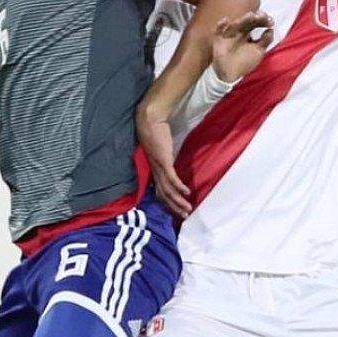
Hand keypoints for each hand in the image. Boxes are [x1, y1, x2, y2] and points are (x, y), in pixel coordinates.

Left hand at [136, 103, 192, 219]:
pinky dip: (179, 187)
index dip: (167, 202)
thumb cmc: (154, 131)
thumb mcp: (159, 148)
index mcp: (153, 169)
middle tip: (184, 216)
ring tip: (188, 209)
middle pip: (164, 195)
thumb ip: (164, 156)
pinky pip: (172, 178)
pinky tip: (187, 193)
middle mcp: (154, 171)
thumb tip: (171, 160)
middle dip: (174, 207)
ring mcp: (158, 167)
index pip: (159, 191)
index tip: (176, 210)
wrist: (149, 120)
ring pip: (168, 190)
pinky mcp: (163, 161)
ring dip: (178, 201)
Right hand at [212, 11, 274, 82]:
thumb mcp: (259, 52)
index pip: (256, 23)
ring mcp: (228, 35)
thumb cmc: (245, 62)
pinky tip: (225, 20)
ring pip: (235, 25)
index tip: (271, 21)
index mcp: (248, 33)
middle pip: (247, 21)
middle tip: (262, 16)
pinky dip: (220, 26)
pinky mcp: (219, 40)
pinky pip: (218, 31)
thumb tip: (272, 29)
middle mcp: (238, 32)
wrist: (229, 74)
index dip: (263, 21)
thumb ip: (265, 40)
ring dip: (243, 20)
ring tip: (251, 15)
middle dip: (255, 18)